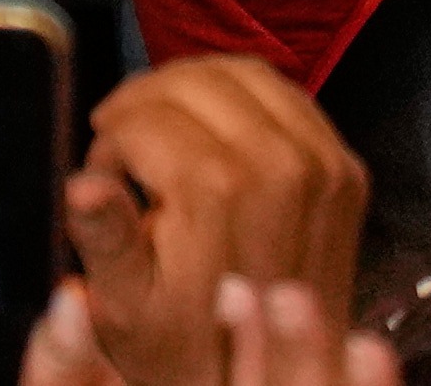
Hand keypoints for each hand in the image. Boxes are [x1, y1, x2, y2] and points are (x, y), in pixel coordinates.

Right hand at [69, 58, 371, 385]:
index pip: (145, 117)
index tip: (101, 166)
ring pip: (247, 75)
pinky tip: (216, 129)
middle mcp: (278, 164)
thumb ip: (105, 236)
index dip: (110, 136)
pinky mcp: (346, 169)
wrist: (273, 377)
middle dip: (146, 98)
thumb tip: (84, 183)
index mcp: (217, 189)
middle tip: (121, 131)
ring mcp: (321, 163)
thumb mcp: (125, 305)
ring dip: (195, 86)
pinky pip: (292, 99)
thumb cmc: (190, 347)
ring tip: (162, 124)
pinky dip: (247, 99)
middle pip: (196, 81)